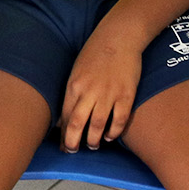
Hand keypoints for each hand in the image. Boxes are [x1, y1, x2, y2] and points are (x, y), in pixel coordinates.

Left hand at [60, 24, 143, 151]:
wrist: (118, 38)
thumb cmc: (95, 53)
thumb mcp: (77, 70)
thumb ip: (73, 91)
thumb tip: (68, 111)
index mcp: (74, 85)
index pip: (65, 115)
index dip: (63, 133)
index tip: (62, 144)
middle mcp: (89, 92)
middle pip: (77, 124)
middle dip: (73, 142)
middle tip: (73, 151)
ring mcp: (108, 94)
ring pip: (98, 125)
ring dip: (94, 139)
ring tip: (92, 145)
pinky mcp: (126, 95)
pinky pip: (119, 120)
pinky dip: (114, 132)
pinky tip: (110, 137)